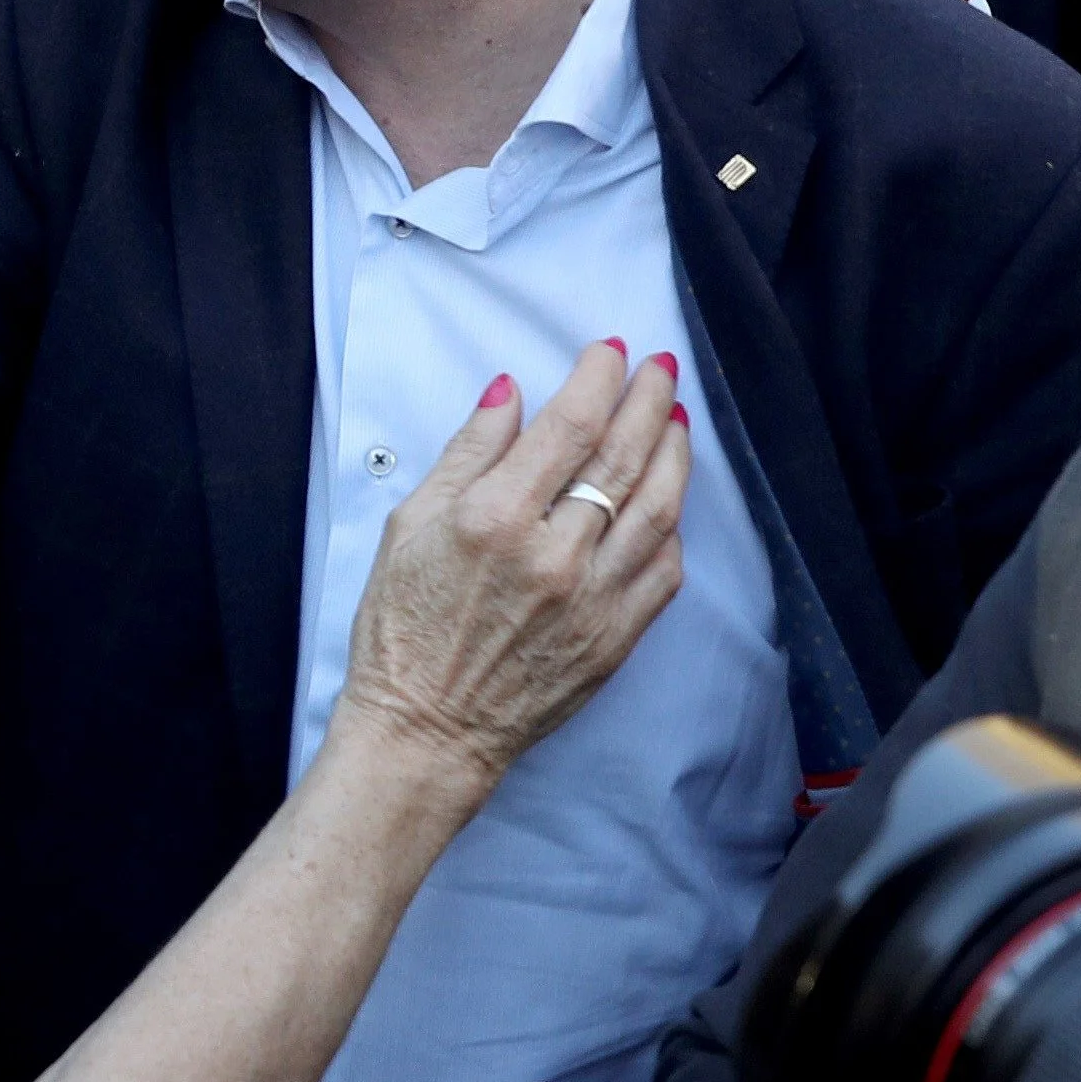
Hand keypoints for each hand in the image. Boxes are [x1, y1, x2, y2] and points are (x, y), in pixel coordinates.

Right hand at [332, 341, 690, 784]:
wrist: (427, 729)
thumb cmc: (402, 627)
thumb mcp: (408, 525)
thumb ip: (466, 454)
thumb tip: (509, 394)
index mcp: (493, 518)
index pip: (567, 426)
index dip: (596, 379)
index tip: (610, 351)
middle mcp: (553, 554)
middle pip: (622, 456)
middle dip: (648, 401)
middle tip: (660, 369)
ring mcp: (592, 598)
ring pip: (656, 508)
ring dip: (674, 455)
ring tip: (677, 420)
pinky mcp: (615, 638)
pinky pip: (663, 570)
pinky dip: (671, 527)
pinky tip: (668, 502)